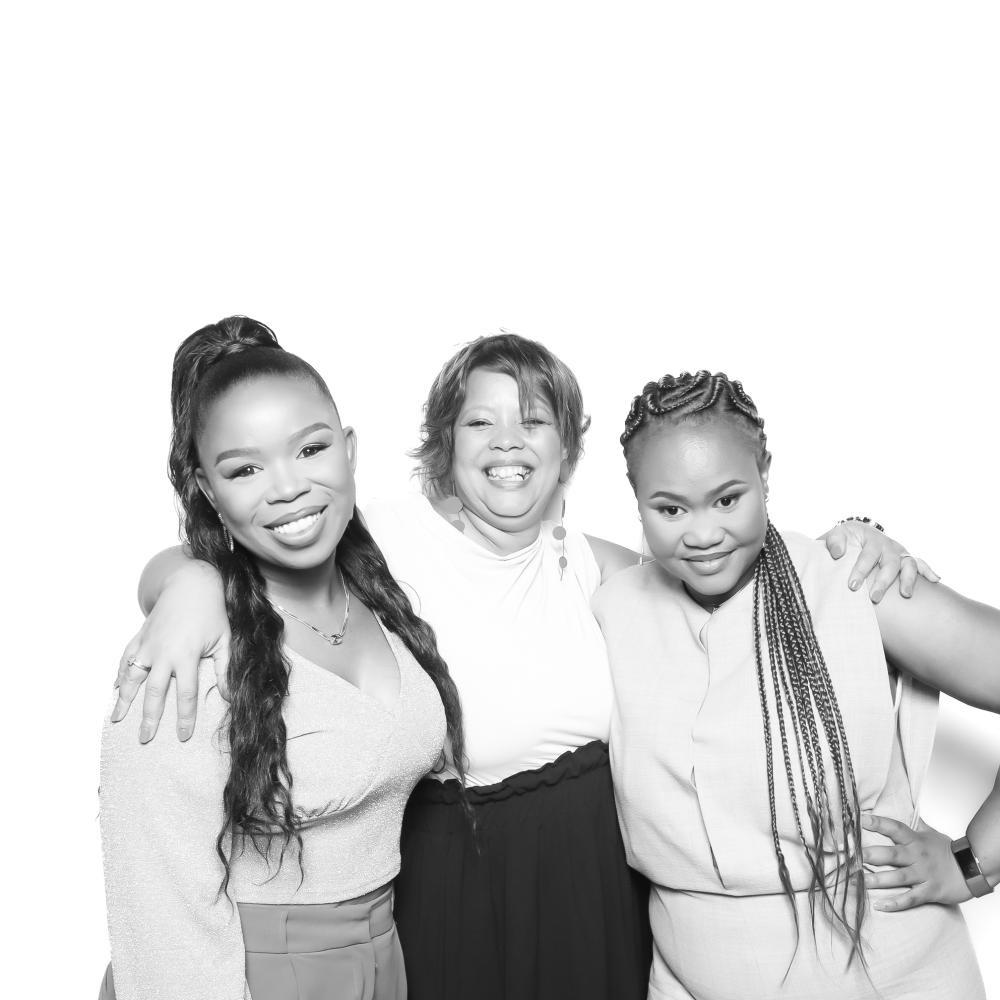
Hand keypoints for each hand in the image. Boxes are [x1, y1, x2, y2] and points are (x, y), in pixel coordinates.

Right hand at [112, 563, 230, 742]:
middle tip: (145, 738)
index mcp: (186, 655)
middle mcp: (163, 653)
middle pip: (154, 693)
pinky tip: (114, 689)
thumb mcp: (225, 640)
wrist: (191, 584)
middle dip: (149, 718)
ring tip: (117, 719)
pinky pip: (126, 659)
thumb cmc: (212, 613)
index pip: (185, 694)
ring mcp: (148, 645)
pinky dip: (119, 675)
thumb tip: (230, 697)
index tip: (182, 736)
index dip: (184, 718)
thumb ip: (226, 669)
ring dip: (124, 699)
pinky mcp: (140, 637)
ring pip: (132, 677)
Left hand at [821, 521, 939, 601]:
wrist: (856, 534)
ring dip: (907, 579)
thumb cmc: (844, 540)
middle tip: (874, 598)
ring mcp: (898, 552)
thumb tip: (837, 553)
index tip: (852, 586)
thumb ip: (833, 542)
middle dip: (883, 581)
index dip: (860, 570)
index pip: (866, 555)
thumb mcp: (836, 536)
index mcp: (869, 538)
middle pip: (889, 563)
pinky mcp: (905, 558)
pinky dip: (928, 571)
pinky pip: (920, 563)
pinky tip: (935, 580)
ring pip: (907, 564)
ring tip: (905, 594)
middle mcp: (887, 544)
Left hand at [862, 813, 970, 909]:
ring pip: (898, 877)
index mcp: (915, 840)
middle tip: (852, 857)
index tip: (859, 819)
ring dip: (877, 881)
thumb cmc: (946, 850)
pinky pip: (911, 898)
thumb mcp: (929, 833)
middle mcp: (917, 856)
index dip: (877, 823)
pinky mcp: (930, 891)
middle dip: (871, 856)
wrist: (972, 869)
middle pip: (892, 854)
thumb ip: (913, 824)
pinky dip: (896, 903)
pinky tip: (880, 905)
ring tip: (858, 881)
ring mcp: (924, 874)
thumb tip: (903, 806)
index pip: (894, 828)